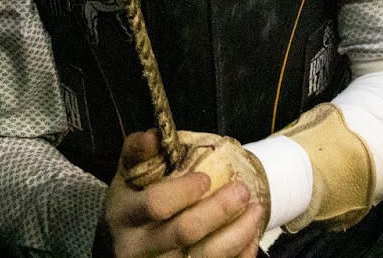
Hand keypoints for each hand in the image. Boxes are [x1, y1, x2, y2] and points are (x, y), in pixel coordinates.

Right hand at [102, 131, 266, 257]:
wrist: (124, 245)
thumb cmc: (132, 204)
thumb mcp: (126, 176)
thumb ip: (138, 152)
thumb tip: (154, 136)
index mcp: (124, 216)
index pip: (155, 205)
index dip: (183, 191)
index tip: (206, 178)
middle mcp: (139, 248)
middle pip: (184, 233)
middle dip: (218, 210)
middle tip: (242, 190)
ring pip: (206, 257)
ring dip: (237, 233)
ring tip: (257, 209)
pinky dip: (240, 254)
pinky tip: (250, 236)